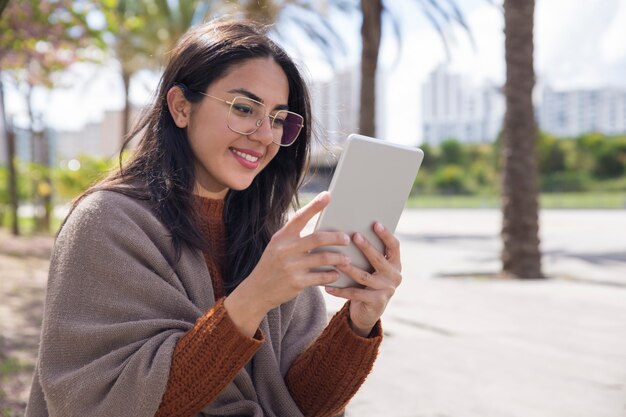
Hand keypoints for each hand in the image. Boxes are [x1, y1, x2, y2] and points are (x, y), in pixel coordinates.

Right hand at [225, 192, 350, 335]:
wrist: (256, 291)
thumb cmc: (272, 265)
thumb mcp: (277, 247)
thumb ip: (294, 238)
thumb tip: (321, 230)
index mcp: (281, 237)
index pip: (300, 217)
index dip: (315, 206)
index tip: (328, 195)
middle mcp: (285, 249)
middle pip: (318, 238)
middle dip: (336, 237)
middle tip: (346, 238)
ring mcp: (291, 266)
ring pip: (323, 258)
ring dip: (338, 258)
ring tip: (346, 259)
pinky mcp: (296, 282)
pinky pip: (321, 277)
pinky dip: (332, 275)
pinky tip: (337, 274)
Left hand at [325, 222, 401, 336]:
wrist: (369, 311)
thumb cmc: (367, 282)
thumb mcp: (372, 267)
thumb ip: (368, 253)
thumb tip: (349, 232)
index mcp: (395, 264)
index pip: (394, 246)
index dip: (386, 235)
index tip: (375, 223)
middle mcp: (395, 276)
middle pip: (379, 259)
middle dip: (366, 247)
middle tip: (354, 236)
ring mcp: (386, 290)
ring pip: (364, 276)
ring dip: (348, 268)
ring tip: (336, 261)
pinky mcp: (376, 302)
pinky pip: (355, 294)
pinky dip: (340, 290)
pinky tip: (328, 286)